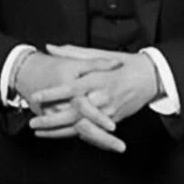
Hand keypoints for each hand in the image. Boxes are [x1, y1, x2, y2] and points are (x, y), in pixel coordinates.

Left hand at [28, 44, 158, 150]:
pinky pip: (91, 131)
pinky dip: (74, 135)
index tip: (37, 96)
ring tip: (39, 132)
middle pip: (73, 113)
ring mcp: (108, 112)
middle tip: (33, 121)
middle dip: (51, 119)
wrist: (151, 77)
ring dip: (58, 131)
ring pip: (79, 126)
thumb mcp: (99, 54)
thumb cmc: (124, 63)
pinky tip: (58, 136)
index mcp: (97, 79)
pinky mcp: (113, 121)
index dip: (53, 93)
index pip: (71, 88)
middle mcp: (102, 97)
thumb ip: (73, 52)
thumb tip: (51, 47)